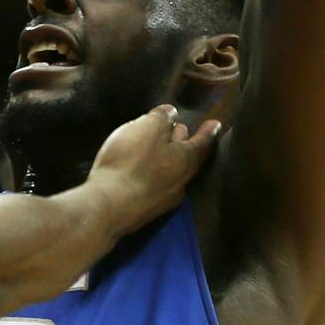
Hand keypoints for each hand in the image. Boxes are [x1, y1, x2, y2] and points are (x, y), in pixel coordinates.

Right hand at [89, 105, 221, 228]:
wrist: (108, 207)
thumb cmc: (132, 162)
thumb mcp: (147, 128)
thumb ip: (162, 117)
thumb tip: (171, 114)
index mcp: (186, 161)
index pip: (204, 143)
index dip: (209, 131)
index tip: (216, 124)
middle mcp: (180, 182)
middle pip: (186, 158)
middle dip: (183, 142)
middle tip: (181, 129)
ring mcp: (162, 199)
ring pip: (169, 172)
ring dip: (166, 157)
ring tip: (157, 145)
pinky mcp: (143, 209)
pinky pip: (153, 184)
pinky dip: (151, 171)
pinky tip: (138, 168)